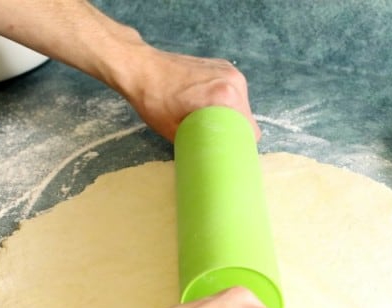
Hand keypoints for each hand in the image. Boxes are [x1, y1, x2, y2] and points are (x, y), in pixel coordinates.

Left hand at [113, 45, 261, 141]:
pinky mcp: (222, 65)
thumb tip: (210, 157)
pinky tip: (209, 104)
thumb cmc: (154, 101)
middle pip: (246, 116)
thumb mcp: (175, 132)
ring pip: (241, 103)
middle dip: (235, 128)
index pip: (250, 130)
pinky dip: (225, 99)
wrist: (141, 68)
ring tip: (211, 120)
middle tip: (216, 137)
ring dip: (231, 113)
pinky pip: (233, 89)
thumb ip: (199, 143)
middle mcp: (233, 81)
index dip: (242, 144)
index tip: (229, 150)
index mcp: (225, 96)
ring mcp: (229, 70)